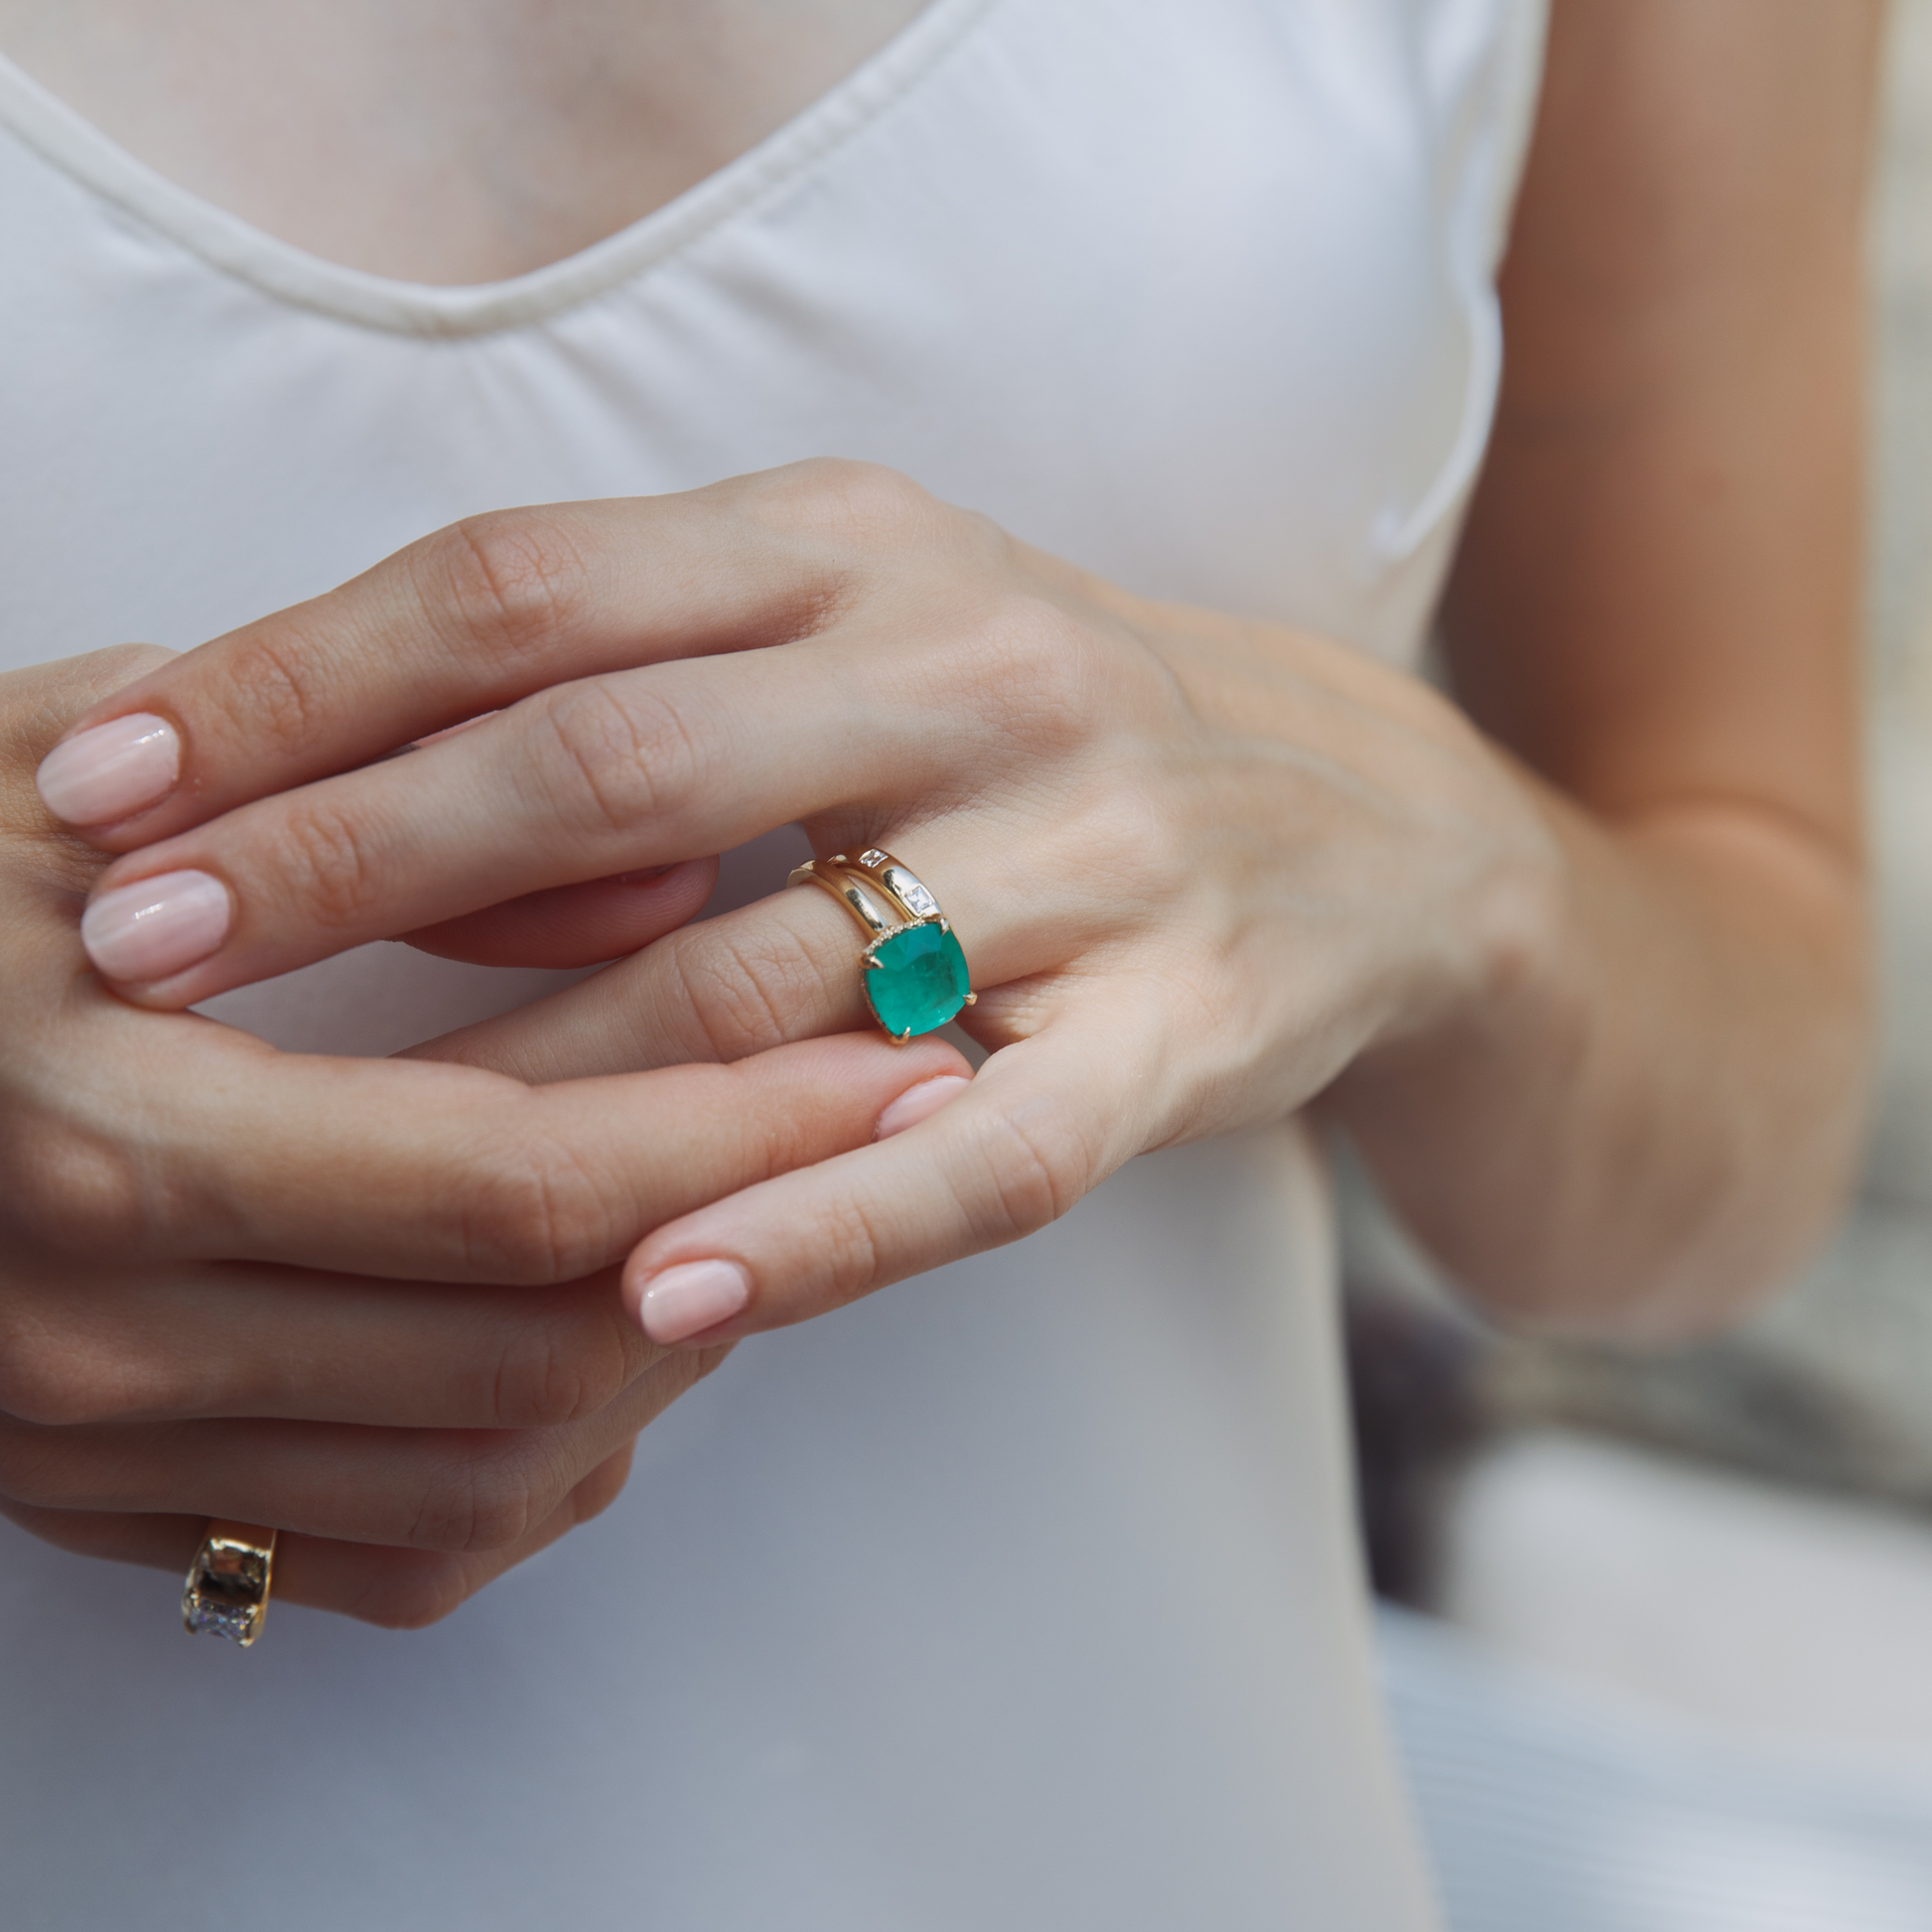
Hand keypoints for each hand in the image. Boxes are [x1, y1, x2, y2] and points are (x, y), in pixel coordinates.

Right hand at [3, 644, 967, 1623]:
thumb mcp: (73, 764)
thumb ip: (378, 795)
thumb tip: (664, 866)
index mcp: (105, 1134)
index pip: (518, 1180)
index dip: (739, 1133)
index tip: (893, 1064)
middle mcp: (102, 1329)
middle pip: (539, 1345)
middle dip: (756, 1241)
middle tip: (886, 1131)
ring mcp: (95, 1449)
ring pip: (496, 1463)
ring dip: (676, 1352)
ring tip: (774, 1215)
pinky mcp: (100, 1507)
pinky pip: (394, 1549)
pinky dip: (547, 1468)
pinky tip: (613, 1358)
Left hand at [42, 460, 1558, 1345]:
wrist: (1369, 821)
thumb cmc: (1046, 729)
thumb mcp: (859, 630)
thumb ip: (642, 687)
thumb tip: (364, 805)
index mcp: (862, 544)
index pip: (529, 588)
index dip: (297, 679)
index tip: (104, 779)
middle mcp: (978, 666)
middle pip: (612, 757)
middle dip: (345, 855)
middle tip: (133, 946)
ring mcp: (1097, 853)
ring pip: (771, 981)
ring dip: (531, 1079)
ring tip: (330, 1163)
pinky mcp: (1186, 1030)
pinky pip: (988, 1148)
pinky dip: (821, 1225)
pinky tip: (661, 1296)